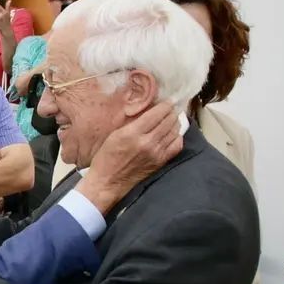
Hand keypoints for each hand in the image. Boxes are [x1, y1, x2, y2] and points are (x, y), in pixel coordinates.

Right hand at [75, 101, 181, 215]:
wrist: (108, 182)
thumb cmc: (106, 157)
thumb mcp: (114, 135)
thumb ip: (132, 122)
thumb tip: (148, 111)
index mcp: (132, 133)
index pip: (157, 113)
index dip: (165, 104)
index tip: (167, 101)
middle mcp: (147, 142)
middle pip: (168, 120)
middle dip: (171, 111)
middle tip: (171, 107)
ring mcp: (156, 153)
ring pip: (174, 131)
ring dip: (175, 122)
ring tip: (172, 118)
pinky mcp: (160, 161)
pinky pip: (176, 145)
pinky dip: (177, 136)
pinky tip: (173, 133)